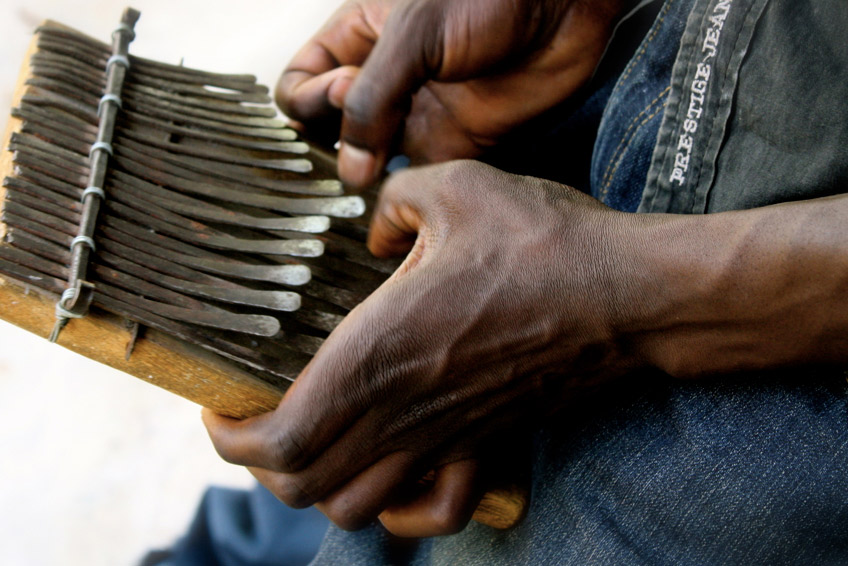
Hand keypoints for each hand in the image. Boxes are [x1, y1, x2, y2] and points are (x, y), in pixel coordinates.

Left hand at [204, 161, 645, 536]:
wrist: (629, 295)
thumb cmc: (545, 242)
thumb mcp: (454, 187)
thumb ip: (392, 200)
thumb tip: (374, 228)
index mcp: (378, 352)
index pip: (278, 438)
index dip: (229, 436)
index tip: (217, 402)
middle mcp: (403, 410)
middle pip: (301, 484)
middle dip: (259, 462)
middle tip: (250, 416)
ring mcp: (445, 437)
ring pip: (354, 507)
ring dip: (316, 483)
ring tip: (308, 440)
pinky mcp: (486, 443)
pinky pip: (434, 509)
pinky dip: (398, 512)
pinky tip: (390, 480)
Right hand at [277, 0, 624, 187]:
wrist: (565, 3)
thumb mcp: (413, 34)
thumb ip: (372, 101)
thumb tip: (349, 166)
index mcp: (360, 37)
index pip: (302, 84)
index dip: (311, 100)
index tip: (344, 95)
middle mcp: (385, 78)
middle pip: (333, 128)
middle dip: (338, 144)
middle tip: (365, 139)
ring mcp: (420, 110)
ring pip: (375, 158)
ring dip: (373, 175)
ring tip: (384, 175)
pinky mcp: (459, 138)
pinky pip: (422, 175)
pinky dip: (415, 189)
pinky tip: (417, 187)